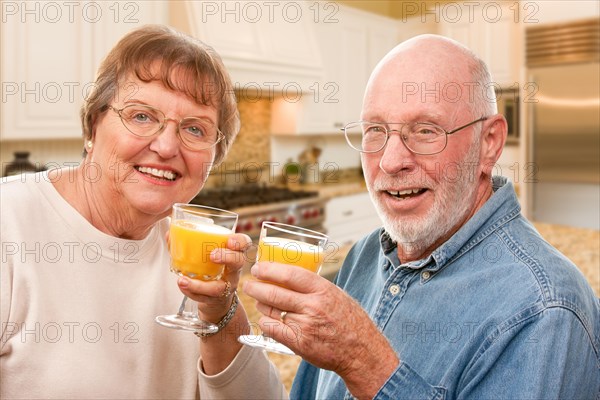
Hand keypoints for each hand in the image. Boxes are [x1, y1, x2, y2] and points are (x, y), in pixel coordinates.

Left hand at [178, 233, 251, 322]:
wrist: (215, 299)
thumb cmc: (210, 270)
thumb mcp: (205, 256)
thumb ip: (188, 244)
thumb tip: (169, 234)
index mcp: (233, 254)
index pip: (244, 244)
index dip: (240, 241)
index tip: (229, 240)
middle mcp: (233, 271)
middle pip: (238, 262)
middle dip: (227, 257)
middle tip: (213, 255)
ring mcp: (225, 287)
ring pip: (219, 288)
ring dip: (200, 285)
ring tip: (183, 279)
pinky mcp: (214, 300)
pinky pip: (204, 298)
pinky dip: (191, 292)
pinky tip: (182, 286)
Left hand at [244, 261, 398, 398]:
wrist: (361, 352)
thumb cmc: (351, 321)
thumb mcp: (337, 295)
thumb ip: (315, 287)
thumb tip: (291, 276)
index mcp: (323, 289)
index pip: (290, 274)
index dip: (270, 269)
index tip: (259, 268)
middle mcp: (312, 306)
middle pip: (275, 292)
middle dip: (256, 287)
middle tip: (249, 284)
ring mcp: (305, 325)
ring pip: (271, 310)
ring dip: (260, 304)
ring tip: (259, 300)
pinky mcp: (299, 343)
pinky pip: (272, 329)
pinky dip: (265, 322)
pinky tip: (265, 319)